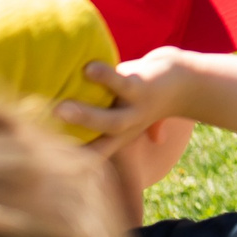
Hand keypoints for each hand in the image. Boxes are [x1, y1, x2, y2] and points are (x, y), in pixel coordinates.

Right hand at [58, 46, 205, 150]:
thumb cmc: (152, 96)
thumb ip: (118, 129)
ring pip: (111, 118)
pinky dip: (106, 77)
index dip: (71, 164)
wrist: (192, 81)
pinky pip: (121, 82)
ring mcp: (135, 108)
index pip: (93, 153)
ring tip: (61, 108)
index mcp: (120, 135)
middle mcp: (127, 127)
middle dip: (73, 143)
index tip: (45, 168)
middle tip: (44, 139)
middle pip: (99, 140)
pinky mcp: (142, 86)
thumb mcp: (135, 115)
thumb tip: (110, 144)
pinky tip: (88, 68)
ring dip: (87, 115)